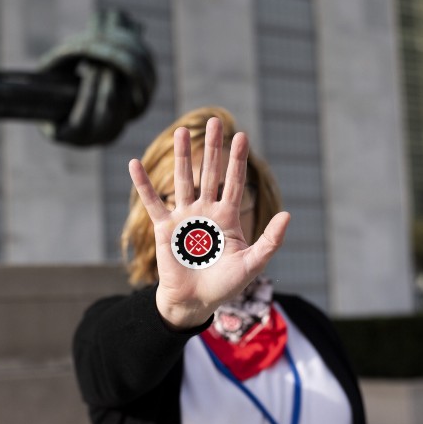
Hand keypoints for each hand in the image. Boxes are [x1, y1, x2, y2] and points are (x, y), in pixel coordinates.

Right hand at [129, 117, 289, 329]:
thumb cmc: (225, 285)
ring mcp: (184, 217)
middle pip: (209, 173)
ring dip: (182, 156)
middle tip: (214, 122)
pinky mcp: (164, 227)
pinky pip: (152, 202)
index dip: (237, 160)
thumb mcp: (253, 264)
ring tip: (181, 131)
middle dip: (212, 148)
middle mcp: (206, 211)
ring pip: (183, 180)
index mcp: (228, 217)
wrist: (195, 301)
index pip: (234, 182)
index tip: (242, 135)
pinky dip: (142, 184)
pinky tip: (134, 164)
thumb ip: (270, 241)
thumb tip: (288, 215)